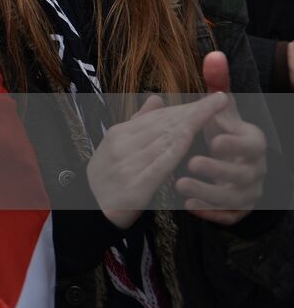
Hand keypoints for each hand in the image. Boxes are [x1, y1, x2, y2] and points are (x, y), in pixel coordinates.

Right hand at [87, 93, 228, 228]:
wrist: (89, 209)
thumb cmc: (108, 177)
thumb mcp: (116, 146)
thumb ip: (139, 123)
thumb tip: (157, 98)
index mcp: (119, 134)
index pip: (157, 117)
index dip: (184, 107)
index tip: (209, 98)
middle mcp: (122, 145)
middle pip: (164, 125)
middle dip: (194, 111)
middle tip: (219, 99)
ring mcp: (128, 164)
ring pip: (165, 140)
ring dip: (191, 124)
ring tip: (214, 113)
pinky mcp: (135, 186)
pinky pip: (159, 164)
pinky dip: (176, 149)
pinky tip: (192, 139)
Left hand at [175, 52, 265, 225]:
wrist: (229, 165)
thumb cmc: (222, 131)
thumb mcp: (221, 110)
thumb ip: (218, 84)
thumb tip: (214, 53)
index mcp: (252, 142)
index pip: (253, 144)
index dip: (236, 143)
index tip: (215, 139)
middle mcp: (255, 168)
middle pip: (244, 173)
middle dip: (218, 169)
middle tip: (192, 163)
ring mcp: (248, 191)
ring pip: (235, 197)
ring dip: (208, 192)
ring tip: (180, 183)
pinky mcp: (238, 209)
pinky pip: (229, 215)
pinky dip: (210, 211)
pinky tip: (188, 204)